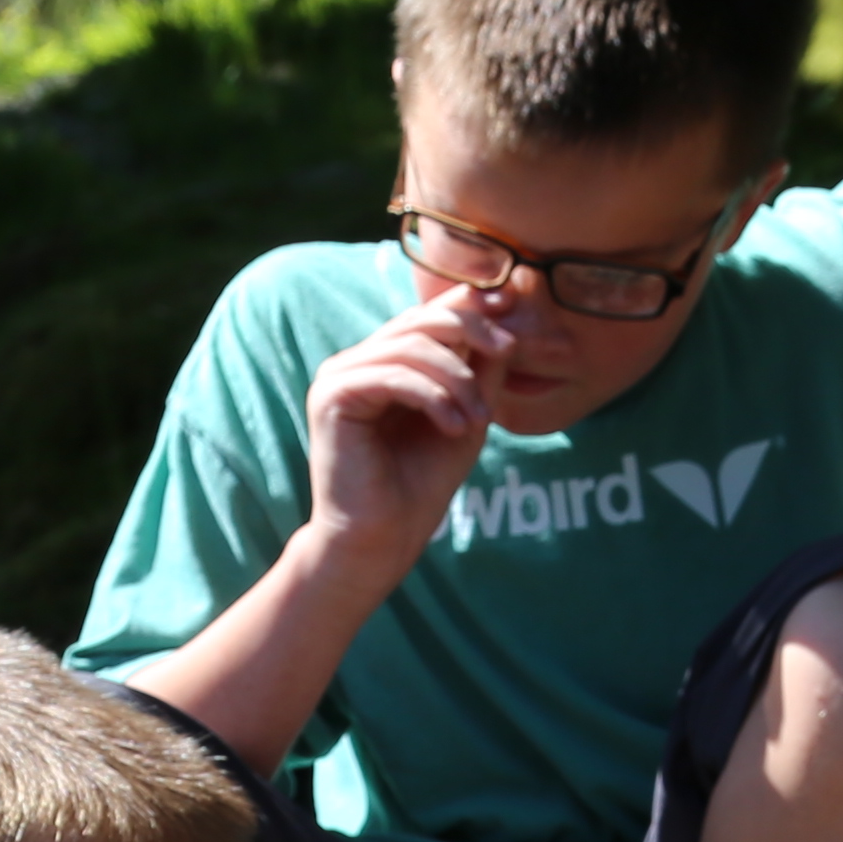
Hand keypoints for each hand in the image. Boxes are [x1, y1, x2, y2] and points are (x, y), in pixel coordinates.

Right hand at [301, 285, 508, 580]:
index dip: (468, 301)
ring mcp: (339, 376)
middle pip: (419, 319)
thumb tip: (501, 315)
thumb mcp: (466, 416)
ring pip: (410, 346)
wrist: (382, 540)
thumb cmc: (420, 485)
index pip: (427, 315)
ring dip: (457, 379)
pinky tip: (454, 427)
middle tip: (507, 353)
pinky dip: (432, 396)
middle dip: (471, 331)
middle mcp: (357, 361)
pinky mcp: (332, 396)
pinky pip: (392, 374)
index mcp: (384, 362)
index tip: (510, 302)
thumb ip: (480, 369)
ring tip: (478, 420)